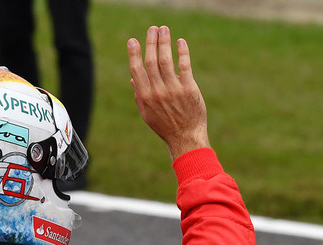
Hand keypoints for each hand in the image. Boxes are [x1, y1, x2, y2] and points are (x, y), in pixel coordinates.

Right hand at [128, 26, 208, 159]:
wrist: (185, 137)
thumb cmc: (165, 126)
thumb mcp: (148, 114)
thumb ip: (139, 95)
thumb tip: (133, 78)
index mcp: (145, 97)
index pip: (137, 70)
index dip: (134, 54)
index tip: (133, 40)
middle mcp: (157, 92)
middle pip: (151, 61)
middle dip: (151, 42)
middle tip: (152, 29)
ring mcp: (173, 90)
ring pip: (166, 61)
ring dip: (165, 43)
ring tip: (164, 30)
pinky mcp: (189, 89)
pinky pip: (185, 66)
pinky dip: (182, 53)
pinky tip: (180, 42)